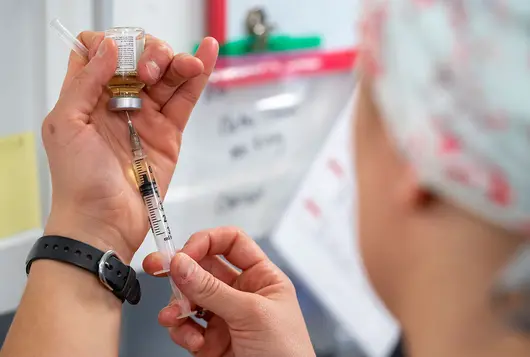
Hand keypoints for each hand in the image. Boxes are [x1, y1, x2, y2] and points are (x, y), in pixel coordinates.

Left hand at [43, 32, 217, 261]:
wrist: (104, 222)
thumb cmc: (77, 181)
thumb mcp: (65, 124)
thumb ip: (85, 82)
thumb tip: (110, 47)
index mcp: (88, 96)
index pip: (101, 52)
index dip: (112, 45)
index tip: (120, 56)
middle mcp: (118, 102)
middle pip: (140, 58)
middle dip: (150, 54)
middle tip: (149, 74)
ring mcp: (146, 116)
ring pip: (166, 75)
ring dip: (177, 61)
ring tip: (185, 65)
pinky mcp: (169, 133)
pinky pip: (185, 99)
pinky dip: (199, 76)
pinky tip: (207, 53)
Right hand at [143, 227, 315, 356]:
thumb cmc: (288, 354)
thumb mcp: (252, 314)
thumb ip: (213, 290)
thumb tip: (181, 263)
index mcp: (261, 277)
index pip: (231, 243)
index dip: (206, 241)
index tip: (184, 253)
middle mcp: (241, 293)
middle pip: (203, 267)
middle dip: (180, 270)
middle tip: (156, 267)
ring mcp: (224, 316)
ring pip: (189, 297)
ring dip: (177, 305)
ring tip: (176, 316)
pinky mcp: (210, 340)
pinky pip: (185, 326)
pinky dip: (181, 330)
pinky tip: (191, 339)